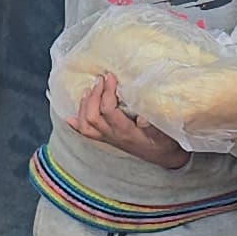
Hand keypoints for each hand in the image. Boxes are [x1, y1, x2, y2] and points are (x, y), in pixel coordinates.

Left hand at [70, 71, 189, 169]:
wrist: (166, 158)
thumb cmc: (167, 143)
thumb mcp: (166, 135)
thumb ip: (155, 127)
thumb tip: (142, 117)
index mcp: (127, 132)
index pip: (108, 111)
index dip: (107, 93)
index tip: (111, 77)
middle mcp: (114, 136)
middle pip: (92, 117)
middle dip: (94, 96)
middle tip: (100, 79)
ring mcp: (109, 139)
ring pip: (86, 126)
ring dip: (84, 106)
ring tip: (88, 90)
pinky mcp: (108, 139)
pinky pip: (87, 134)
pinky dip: (76, 125)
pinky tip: (69, 118)